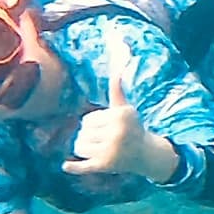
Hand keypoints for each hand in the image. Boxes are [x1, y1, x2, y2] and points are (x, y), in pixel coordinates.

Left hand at [61, 49, 179, 182]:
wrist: (146, 154)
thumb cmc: (130, 125)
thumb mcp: (124, 105)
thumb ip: (117, 83)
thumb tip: (120, 46)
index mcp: (121, 115)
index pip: (88, 119)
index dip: (94, 124)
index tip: (108, 128)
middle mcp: (117, 132)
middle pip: (82, 133)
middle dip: (89, 137)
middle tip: (104, 140)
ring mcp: (111, 150)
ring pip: (79, 147)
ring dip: (84, 150)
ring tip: (99, 150)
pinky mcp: (105, 166)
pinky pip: (83, 166)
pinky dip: (74, 167)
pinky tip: (66, 166)